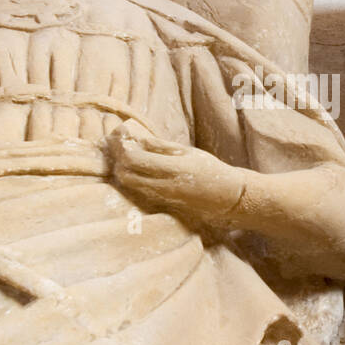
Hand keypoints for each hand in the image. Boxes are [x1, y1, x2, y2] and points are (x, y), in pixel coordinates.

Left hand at [104, 121, 244, 223]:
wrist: (226, 196)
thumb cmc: (209, 169)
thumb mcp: (188, 152)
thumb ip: (162, 147)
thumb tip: (138, 139)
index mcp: (174, 168)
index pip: (136, 160)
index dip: (123, 150)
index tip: (120, 139)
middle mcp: (166, 185)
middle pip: (127, 176)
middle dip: (118, 162)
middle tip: (118, 149)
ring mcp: (163, 197)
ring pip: (131, 186)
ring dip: (123, 172)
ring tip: (125, 158)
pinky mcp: (163, 204)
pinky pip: (140, 193)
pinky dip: (133, 181)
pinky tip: (135, 171)